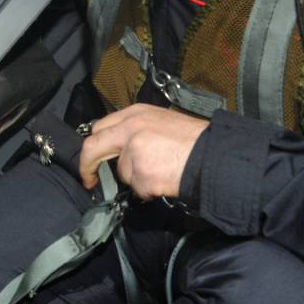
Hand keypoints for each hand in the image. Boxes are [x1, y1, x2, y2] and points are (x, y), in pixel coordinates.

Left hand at [79, 103, 207, 199]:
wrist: (216, 155)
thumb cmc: (195, 140)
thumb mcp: (162, 121)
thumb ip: (137, 130)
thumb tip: (121, 147)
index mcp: (135, 113)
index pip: (100, 127)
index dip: (93, 145)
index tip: (91, 158)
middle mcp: (130, 129)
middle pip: (93, 147)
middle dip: (87, 165)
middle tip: (89, 178)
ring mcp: (135, 151)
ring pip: (123, 173)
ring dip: (138, 179)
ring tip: (162, 172)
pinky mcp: (142, 174)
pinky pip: (138, 189)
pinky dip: (149, 190)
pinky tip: (166, 181)